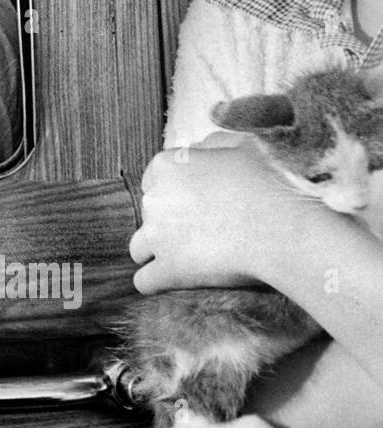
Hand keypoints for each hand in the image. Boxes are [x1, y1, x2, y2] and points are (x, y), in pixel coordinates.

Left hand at [130, 135, 320, 293]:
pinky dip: (155, 283)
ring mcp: (157, 237)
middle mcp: (154, 199)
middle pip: (149, 214)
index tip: (196, 203)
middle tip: (200, 231)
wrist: (288, 229)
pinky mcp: (169, 270)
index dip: (175, 192)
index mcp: (167, 166)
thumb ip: (214, 144)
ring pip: (139, 248)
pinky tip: (170, 283)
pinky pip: (144, 281)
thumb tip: (201, 148)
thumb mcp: (245, 145)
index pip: (154, 180)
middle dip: (167, 222)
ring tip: (186, 258)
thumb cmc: (273, 184)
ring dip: (157, 253)